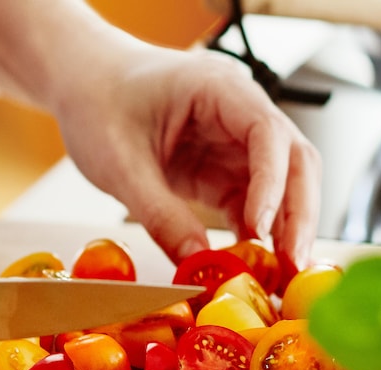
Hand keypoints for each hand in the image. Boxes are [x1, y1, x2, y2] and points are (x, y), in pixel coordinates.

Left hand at [55, 47, 320, 269]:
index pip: (267, 132)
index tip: (260, 228)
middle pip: (294, 160)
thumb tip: (195, 263)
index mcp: (218, 88)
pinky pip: (252, 202)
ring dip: (284, 228)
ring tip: (281, 273)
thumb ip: (158, 213)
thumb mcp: (119, 163)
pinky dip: (256, 233)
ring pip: (282, 185)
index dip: (272, 182)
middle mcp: (239, 112)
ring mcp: (235, 142)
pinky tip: (252, 263)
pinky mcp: (224, 169)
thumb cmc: (98, 102)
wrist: (82, 85)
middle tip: (294, 265)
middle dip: (297, 213)